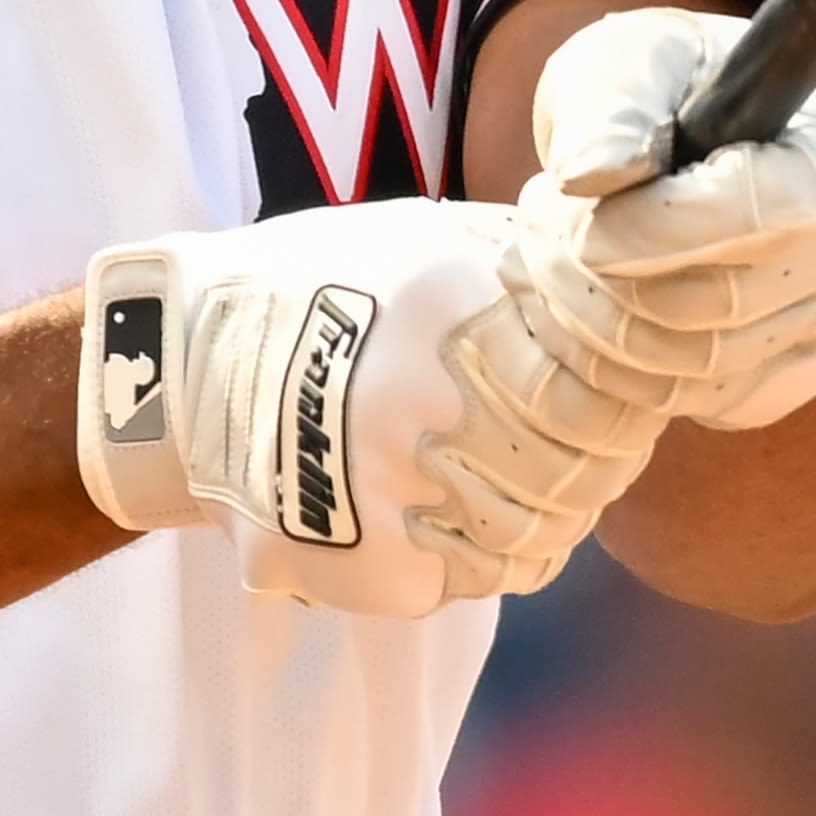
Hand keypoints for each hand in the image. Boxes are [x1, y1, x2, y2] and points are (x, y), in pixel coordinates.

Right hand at [77, 199, 663, 617]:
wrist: (178, 370)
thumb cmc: (318, 291)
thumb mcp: (424, 236)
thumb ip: (524, 265)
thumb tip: (637, 293)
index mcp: (450, 302)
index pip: (600, 387)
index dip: (623, 402)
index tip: (618, 400)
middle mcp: (424, 393)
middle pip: (581, 468)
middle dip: (594, 462)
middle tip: (581, 452)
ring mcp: (392, 485)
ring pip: (539, 535)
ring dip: (544, 515)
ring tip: (515, 483)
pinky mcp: (367, 563)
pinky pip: (477, 580)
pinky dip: (481, 556)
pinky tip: (454, 518)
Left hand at [508, 7, 815, 430]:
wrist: (707, 136)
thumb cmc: (667, 86)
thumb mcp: (631, 59)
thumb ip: (612, 107)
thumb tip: (592, 175)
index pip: (764, 212)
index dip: (653, 226)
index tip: (573, 211)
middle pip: (726, 302)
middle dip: (601, 276)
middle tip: (534, 228)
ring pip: (702, 365)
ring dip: (596, 323)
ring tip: (544, 259)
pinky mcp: (794, 374)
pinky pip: (698, 399)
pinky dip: (624, 366)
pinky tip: (581, 306)